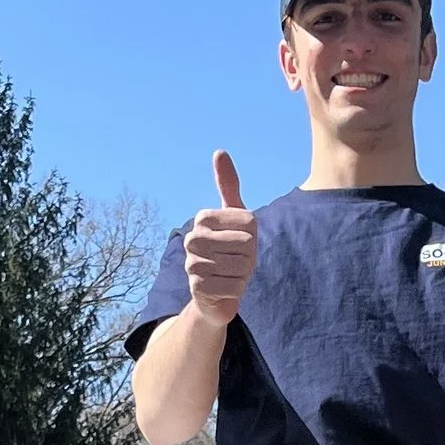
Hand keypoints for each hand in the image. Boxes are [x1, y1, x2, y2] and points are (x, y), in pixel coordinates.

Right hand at [182, 149, 256, 326]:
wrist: (216, 293)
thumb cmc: (230, 250)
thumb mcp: (235, 216)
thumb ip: (228, 186)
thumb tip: (219, 151)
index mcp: (204, 217)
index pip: (249, 223)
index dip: (253, 236)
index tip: (241, 242)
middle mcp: (193, 238)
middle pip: (245, 246)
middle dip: (249, 258)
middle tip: (239, 262)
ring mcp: (192, 263)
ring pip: (239, 267)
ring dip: (244, 275)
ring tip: (232, 274)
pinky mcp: (196, 287)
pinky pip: (232, 287)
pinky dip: (237, 290)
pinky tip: (227, 288)